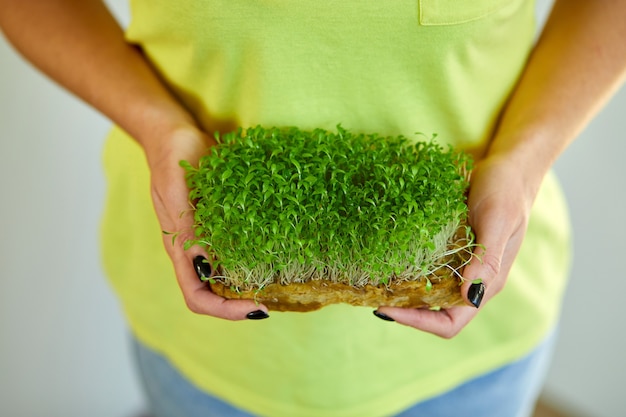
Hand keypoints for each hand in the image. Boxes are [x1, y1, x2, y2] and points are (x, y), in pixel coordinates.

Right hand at [145, 125, 269, 319]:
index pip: (195, 296)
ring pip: (224, 278)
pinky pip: (234, 253)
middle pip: (212, 294)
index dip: (224, 310)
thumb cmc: (172, 158)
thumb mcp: (177, 188)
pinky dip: (251, 262)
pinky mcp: (218, 225)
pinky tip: (273, 257)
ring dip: (246, 288)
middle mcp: (192, 250)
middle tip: (272, 302)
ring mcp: (205, 239)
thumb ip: (186, 226)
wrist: (174, 136)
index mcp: (177, 248)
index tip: (256, 307)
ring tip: (277, 287)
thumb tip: (204, 263)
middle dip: (239, 305)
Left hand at [375, 154, 534, 337]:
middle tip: (372, 296)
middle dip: (404, 310)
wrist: (509, 167)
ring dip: (404, 294)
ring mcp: (462, 266)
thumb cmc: (506, 191)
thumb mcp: (497, 221)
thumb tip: (470, 296)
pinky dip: (409, 272)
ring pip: (429, 294)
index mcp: (488, 283)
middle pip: (435, 313)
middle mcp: (473, 281)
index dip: (418, 322)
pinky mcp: (452, 250)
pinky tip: (389, 261)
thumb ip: (486, 259)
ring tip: (374, 284)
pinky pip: (428, 271)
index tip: (386, 308)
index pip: (451, 322)